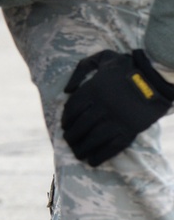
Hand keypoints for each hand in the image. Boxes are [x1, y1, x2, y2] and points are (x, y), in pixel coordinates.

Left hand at [62, 48, 173, 166]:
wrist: (156, 77)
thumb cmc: (128, 66)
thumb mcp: (102, 58)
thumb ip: (81, 68)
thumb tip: (67, 90)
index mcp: (93, 89)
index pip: (73, 109)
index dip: (66, 120)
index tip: (64, 126)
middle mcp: (102, 106)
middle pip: (81, 126)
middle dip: (72, 136)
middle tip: (69, 141)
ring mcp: (116, 119)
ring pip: (94, 138)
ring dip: (83, 149)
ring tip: (77, 154)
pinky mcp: (130, 129)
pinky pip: (112, 146)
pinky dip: (101, 156)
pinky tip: (93, 161)